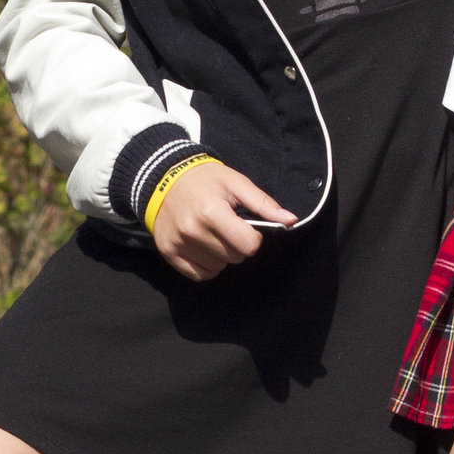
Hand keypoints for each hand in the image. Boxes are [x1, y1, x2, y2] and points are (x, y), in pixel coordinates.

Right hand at [151, 159, 295, 280]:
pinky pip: (199, 275)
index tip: (245, 226)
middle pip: (234, 258)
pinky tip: (204, 247)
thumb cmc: (205, 179)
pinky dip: (207, 265)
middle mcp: (193, 231)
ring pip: (218, 268)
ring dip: (221, 255)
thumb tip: (291, 221)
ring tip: (213, 234)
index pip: (249, 246)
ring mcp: (179, 244)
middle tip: (227, 227)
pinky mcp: (169, 253)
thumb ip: (264, 203)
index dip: (253, 237)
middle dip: (237, 245)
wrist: (163, 177)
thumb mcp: (236, 183)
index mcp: (212, 212)